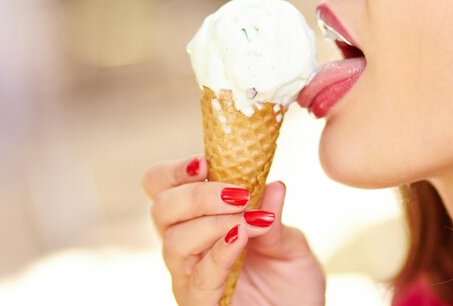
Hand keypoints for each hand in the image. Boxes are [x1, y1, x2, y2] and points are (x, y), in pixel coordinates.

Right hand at [142, 156, 325, 305]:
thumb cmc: (290, 285)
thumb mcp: (290, 244)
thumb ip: (276, 216)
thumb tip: (273, 184)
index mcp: (198, 221)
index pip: (163, 187)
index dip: (175, 171)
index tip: (205, 161)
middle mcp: (186, 248)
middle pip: (162, 209)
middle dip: (197, 194)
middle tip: (238, 192)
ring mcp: (189, 278)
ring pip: (175, 241)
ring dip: (213, 222)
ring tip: (249, 218)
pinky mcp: (200, 305)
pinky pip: (198, 279)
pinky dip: (219, 253)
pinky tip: (240, 238)